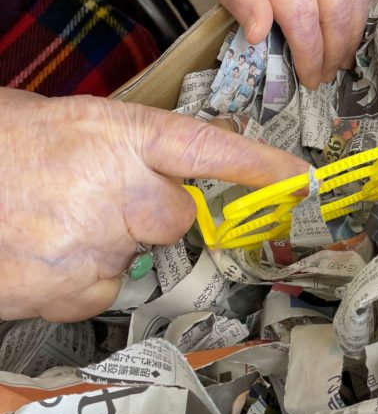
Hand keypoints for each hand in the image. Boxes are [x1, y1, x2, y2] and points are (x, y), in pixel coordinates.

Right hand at [0, 87, 304, 321]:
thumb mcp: (61, 120)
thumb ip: (120, 142)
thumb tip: (161, 163)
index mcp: (119, 134)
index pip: (209, 149)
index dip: (259, 166)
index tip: (298, 179)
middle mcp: (119, 191)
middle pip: (176, 215)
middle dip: (150, 210)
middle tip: (97, 195)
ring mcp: (97, 247)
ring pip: (135, 252)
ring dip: (108, 240)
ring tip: (51, 217)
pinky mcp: (73, 293)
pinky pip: (103, 287)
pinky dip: (80, 273)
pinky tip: (41, 247)